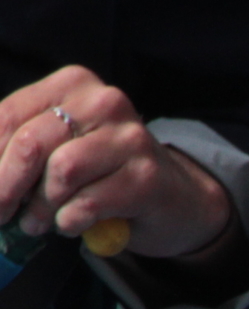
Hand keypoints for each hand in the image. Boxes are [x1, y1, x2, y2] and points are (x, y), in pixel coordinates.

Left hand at [0, 66, 232, 255]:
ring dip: (41, 207)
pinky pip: (89, 203)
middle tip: (1, 213)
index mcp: (71, 84)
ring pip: (62, 171)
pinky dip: (70, 221)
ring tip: (39, 221)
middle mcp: (103, 102)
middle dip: (5, 187)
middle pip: (30, 144)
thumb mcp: (56, 145)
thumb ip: (18, 148)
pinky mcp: (148, 176)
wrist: (172, 196)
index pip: (7, 117)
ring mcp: (131, 138)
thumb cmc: (100, 170)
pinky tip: (72, 224)